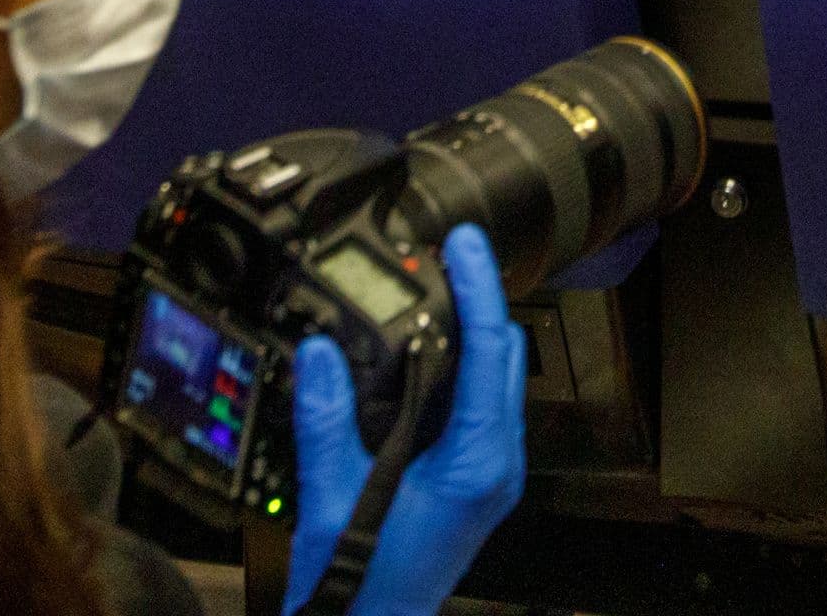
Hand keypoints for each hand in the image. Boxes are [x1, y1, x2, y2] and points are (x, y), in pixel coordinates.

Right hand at [284, 225, 527, 615]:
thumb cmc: (360, 583)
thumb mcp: (332, 497)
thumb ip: (326, 421)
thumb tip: (322, 352)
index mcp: (477, 462)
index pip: (490, 352)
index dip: (479, 288)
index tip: (465, 245)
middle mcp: (497, 464)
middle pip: (505, 358)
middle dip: (483, 301)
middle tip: (452, 255)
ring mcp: (492, 474)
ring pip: (497, 381)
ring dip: (475, 334)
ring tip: (443, 290)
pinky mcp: (477, 481)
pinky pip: (482, 406)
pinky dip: (465, 368)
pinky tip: (432, 354)